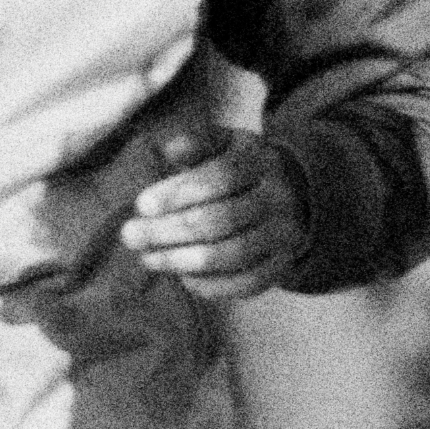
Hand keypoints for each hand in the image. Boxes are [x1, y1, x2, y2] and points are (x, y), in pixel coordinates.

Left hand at [121, 129, 306, 302]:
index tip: (141, 205)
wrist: (298, 193)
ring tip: (148, 259)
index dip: (179, 192)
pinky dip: (211, 285)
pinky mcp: (282, 265)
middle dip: (170, 231)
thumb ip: (197, 143)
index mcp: (262, 160)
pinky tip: (181, 278)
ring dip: (183, 260)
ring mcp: (284, 234)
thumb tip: (166, 150)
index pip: (221, 176)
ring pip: (233, 254)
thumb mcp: (227, 144)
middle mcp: (278, 198)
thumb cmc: (244, 167)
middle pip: (222, 219)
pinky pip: (246, 283)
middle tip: (131, 236)